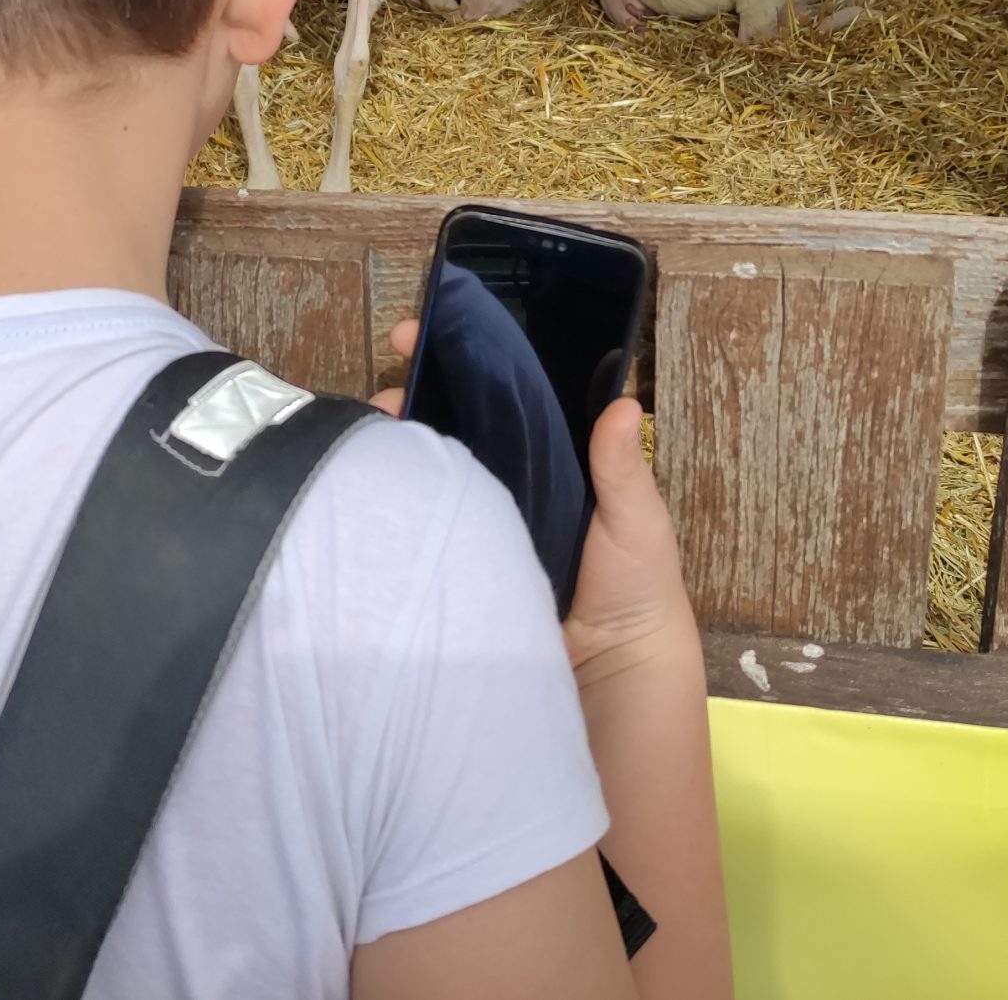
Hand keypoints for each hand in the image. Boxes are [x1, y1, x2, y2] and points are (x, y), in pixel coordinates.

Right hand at [380, 321, 699, 690]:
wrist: (610, 675)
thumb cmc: (635, 589)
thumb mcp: (635, 519)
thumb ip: (621, 467)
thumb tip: (622, 402)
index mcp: (550, 459)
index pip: (501, 397)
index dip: (464, 362)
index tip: (428, 331)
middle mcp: (506, 484)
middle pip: (453, 425)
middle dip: (415, 394)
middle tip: (390, 382)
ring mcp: (474, 523)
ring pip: (428, 471)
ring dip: (397, 443)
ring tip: (374, 426)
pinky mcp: (451, 564)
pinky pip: (419, 527)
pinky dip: (395, 503)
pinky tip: (372, 484)